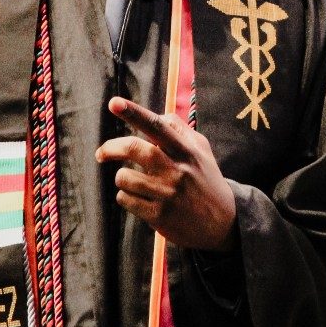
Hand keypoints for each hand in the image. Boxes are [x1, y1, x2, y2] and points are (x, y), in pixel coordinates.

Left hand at [96, 97, 238, 250]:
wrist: (223, 223)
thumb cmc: (206, 181)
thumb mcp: (202, 151)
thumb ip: (180, 130)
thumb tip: (158, 115)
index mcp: (186, 151)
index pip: (157, 126)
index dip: (134, 113)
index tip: (114, 103)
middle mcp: (177, 170)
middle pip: (134, 149)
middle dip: (111, 148)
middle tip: (101, 153)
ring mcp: (167, 194)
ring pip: (124, 177)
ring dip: (122, 178)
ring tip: (133, 182)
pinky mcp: (158, 216)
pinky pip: (126, 199)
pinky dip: (126, 197)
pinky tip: (140, 199)